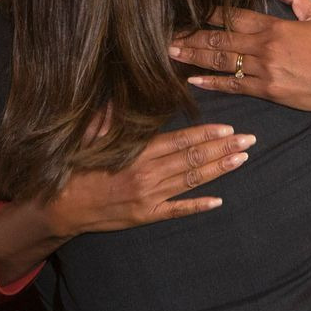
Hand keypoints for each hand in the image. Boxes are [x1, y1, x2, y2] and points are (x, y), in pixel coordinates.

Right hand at [43, 123, 255, 237]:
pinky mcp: (147, 215)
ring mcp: (150, 198)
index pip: (180, 141)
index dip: (206, 134)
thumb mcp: (89, 136)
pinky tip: (219, 201)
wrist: (61, 206)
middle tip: (249, 140)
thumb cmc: (76, 166)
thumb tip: (119, 95)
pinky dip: (198, 206)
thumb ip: (108, 117)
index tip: (228, 127)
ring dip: (219, 170)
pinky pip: (177, 211)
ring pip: (192, 182)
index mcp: (137, 152)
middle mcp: (148, 175)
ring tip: (242, 159)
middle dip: (223, 148)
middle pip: (193, 160)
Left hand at [169, 0, 310, 118]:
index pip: (234, 16)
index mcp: (274, 27)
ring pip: (221, 63)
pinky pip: (232, 86)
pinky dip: (211, 83)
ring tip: (171, 54)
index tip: (188, 9)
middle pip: (220, 40)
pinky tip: (193, 81)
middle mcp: (264, 47)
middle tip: (166, 35)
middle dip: (191, 37)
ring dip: (194, 58)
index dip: (209, 13)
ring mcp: (263, 71)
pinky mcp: (265, 90)